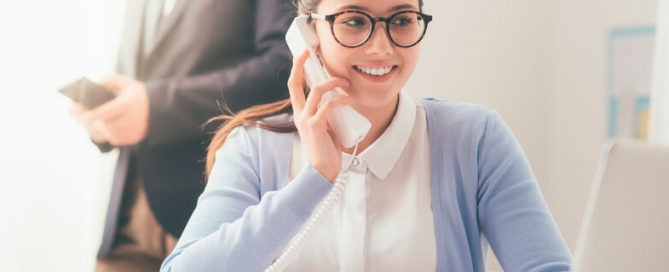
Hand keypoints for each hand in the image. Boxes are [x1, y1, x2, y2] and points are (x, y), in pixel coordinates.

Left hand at [71, 75, 148, 145]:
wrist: (162, 110)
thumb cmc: (141, 95)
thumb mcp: (128, 83)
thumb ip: (109, 80)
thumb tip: (93, 85)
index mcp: (128, 105)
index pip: (101, 113)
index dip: (85, 114)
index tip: (73, 110)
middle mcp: (130, 121)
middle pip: (99, 125)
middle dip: (85, 120)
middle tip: (75, 114)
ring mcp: (131, 132)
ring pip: (103, 135)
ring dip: (91, 128)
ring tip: (84, 121)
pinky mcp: (132, 140)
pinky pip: (111, 140)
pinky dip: (102, 134)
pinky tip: (97, 126)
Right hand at [288, 50, 351, 182]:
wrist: (323, 171)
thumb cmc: (327, 150)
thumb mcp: (325, 127)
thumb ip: (327, 114)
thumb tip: (339, 100)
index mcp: (300, 114)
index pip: (294, 86)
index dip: (297, 68)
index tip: (304, 54)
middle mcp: (300, 114)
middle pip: (295, 83)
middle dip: (301, 65)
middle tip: (311, 52)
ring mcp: (306, 119)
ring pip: (316, 90)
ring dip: (333, 82)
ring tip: (345, 83)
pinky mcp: (316, 126)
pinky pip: (328, 105)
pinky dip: (340, 99)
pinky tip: (348, 99)